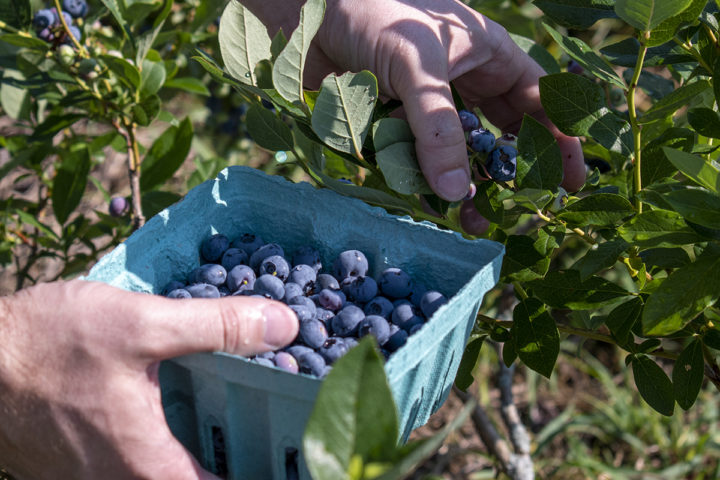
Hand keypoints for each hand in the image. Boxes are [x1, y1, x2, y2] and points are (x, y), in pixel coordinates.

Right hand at [0, 280, 297, 479]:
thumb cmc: (47, 346)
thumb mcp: (142, 325)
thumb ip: (217, 328)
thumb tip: (285, 325)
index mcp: (148, 469)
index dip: (265, 474)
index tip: (294, 456)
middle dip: (242, 458)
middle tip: (278, 425)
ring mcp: (100, 477)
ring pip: (172, 473)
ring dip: (208, 449)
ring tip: (244, 409)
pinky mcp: (84, 460)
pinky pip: (144, 461)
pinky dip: (175, 439)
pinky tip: (188, 399)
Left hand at [242, 0, 584, 231]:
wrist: (304, 10)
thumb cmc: (371, 12)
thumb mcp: (418, 63)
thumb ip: (439, 127)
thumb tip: (460, 192)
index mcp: (485, 53)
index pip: (537, 100)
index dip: (559, 138)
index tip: (575, 180)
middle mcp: (461, 82)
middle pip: (499, 134)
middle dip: (511, 172)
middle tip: (523, 210)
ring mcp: (425, 106)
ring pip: (457, 154)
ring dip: (466, 187)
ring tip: (474, 222)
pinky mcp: (391, 124)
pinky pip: (416, 160)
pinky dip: (424, 182)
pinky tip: (432, 205)